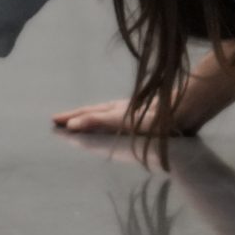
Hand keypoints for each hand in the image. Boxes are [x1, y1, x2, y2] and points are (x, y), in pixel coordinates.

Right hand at [50, 97, 167, 136]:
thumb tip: (72, 125)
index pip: (85, 114)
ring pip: (102, 115)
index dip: (70, 118)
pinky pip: (113, 120)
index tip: (54, 121)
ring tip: (75, 123)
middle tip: (57, 122)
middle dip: (74, 118)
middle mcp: (117, 109)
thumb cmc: (149, 119)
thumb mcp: (118, 119)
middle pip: (91, 113)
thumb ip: (96, 121)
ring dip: (87, 119)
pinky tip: (107, 125)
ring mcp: (128, 113)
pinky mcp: (139, 118)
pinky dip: (103, 122)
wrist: (180, 113)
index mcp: (110, 109)